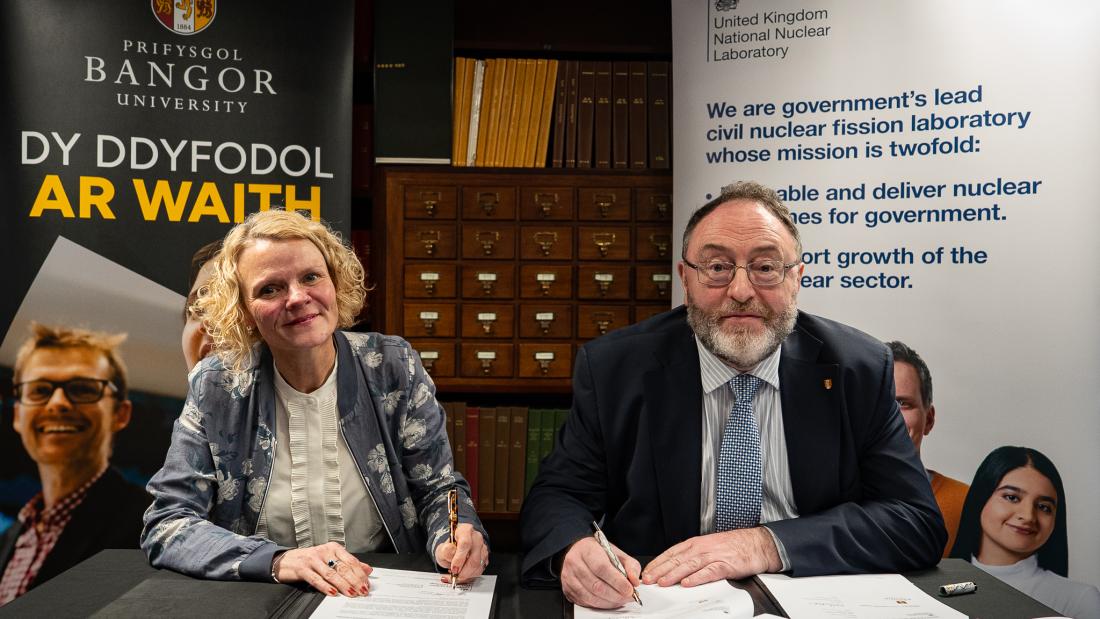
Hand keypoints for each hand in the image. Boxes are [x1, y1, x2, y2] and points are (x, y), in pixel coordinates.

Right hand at [274, 542, 372, 596]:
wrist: (287, 560)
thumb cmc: (310, 560)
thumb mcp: (331, 559)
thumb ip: (349, 564)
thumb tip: (367, 569)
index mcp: (333, 548)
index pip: (351, 561)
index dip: (360, 573)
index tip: (366, 583)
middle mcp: (324, 552)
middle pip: (343, 568)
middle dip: (354, 581)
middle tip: (362, 590)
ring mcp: (313, 560)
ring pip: (331, 574)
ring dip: (343, 585)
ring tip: (351, 593)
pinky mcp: (303, 569)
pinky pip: (316, 579)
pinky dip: (326, 587)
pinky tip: (333, 593)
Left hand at [435, 523, 487, 584]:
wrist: (454, 549)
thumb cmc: (449, 547)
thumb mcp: (441, 548)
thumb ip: (446, 551)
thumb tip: (452, 552)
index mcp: (465, 530)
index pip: (466, 544)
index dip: (459, 558)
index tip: (453, 569)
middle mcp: (476, 538)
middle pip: (474, 558)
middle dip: (463, 571)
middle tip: (454, 575)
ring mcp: (482, 548)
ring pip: (478, 566)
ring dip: (465, 575)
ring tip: (455, 575)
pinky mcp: (485, 558)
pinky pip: (479, 570)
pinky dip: (469, 576)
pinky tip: (461, 574)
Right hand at [560, 537, 640, 608]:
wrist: (579, 551)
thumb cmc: (597, 552)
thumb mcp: (617, 552)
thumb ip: (630, 565)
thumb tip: (634, 581)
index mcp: (587, 550)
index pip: (602, 568)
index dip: (617, 581)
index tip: (629, 589)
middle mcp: (575, 562)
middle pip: (596, 585)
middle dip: (616, 595)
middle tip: (628, 597)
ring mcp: (569, 576)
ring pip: (590, 596)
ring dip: (609, 602)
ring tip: (620, 599)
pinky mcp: (567, 589)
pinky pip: (585, 602)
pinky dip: (600, 605)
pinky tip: (609, 601)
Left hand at [642, 527, 780, 587]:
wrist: (756, 544)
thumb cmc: (732, 546)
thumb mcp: (708, 546)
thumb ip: (692, 555)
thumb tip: (674, 567)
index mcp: (696, 543)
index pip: (671, 552)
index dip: (658, 562)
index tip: (647, 572)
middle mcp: (702, 548)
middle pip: (677, 559)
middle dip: (660, 570)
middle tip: (648, 579)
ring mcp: (713, 556)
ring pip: (689, 565)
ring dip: (674, 574)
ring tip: (663, 582)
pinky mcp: (725, 565)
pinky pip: (709, 572)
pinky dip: (697, 577)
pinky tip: (688, 583)